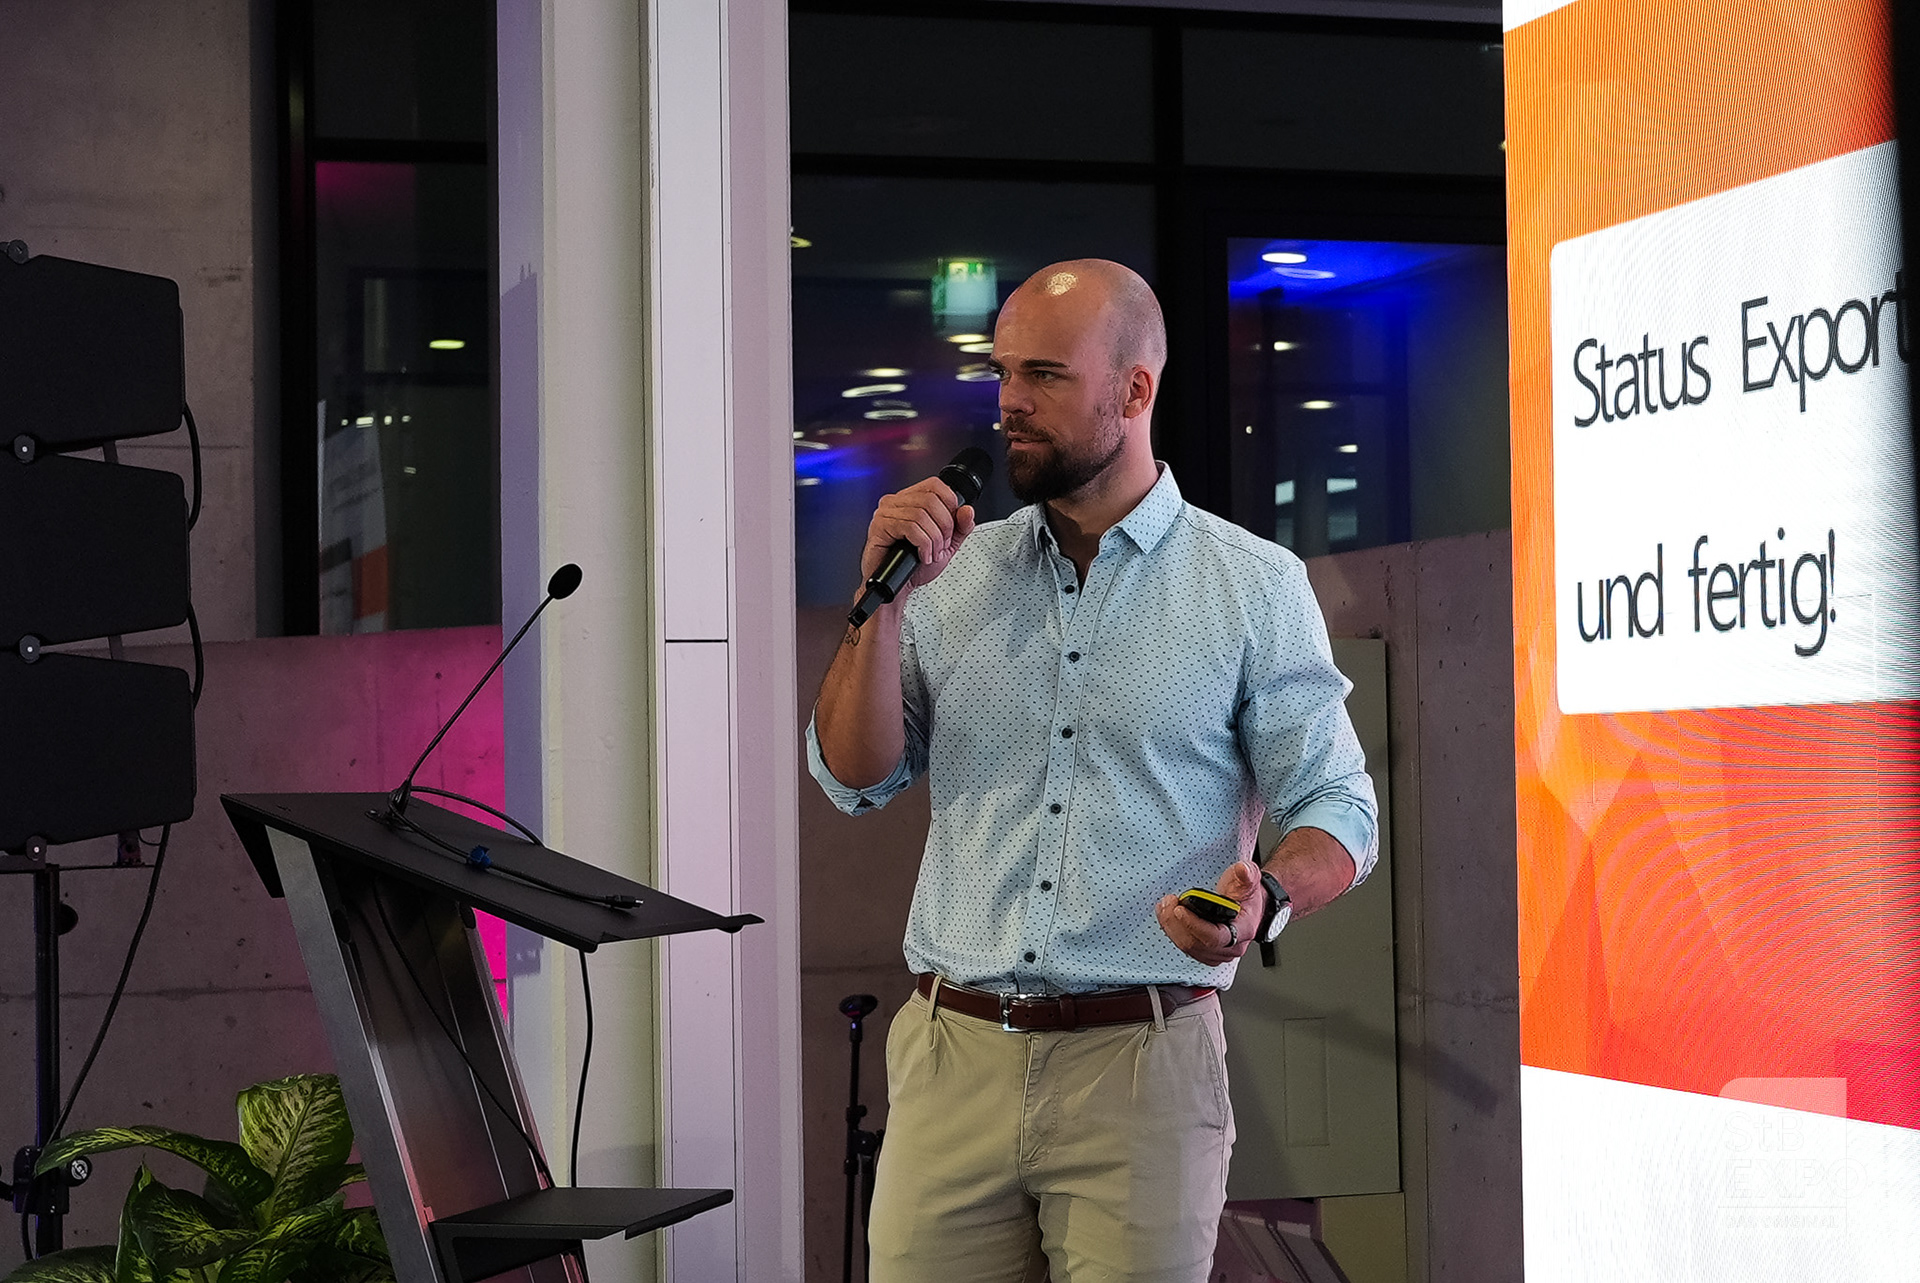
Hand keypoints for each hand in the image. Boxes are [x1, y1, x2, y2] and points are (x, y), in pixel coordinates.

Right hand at [860, 476, 977, 592]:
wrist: (899, 587)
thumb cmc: (915, 566)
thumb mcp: (946, 545)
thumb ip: (960, 527)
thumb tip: (967, 510)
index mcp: (910, 500)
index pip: (935, 485)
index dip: (950, 504)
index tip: (951, 526)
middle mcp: (896, 502)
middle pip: (931, 500)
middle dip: (944, 527)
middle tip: (942, 545)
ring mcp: (886, 513)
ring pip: (921, 515)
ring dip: (934, 539)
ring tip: (932, 553)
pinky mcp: (879, 527)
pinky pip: (909, 527)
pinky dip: (923, 544)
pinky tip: (922, 555)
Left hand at [1156, 859, 1263, 966]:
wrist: (1249, 908)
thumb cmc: (1248, 897)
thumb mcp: (1249, 882)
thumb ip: (1247, 874)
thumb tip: (1243, 869)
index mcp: (1242, 930)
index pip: (1214, 937)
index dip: (1193, 925)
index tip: (1179, 908)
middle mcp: (1231, 947)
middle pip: (1196, 944)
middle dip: (1176, 923)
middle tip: (1167, 902)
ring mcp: (1218, 952)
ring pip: (1188, 948)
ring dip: (1171, 927)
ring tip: (1165, 907)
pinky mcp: (1206, 953)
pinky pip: (1186, 948)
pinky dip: (1174, 932)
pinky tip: (1168, 917)